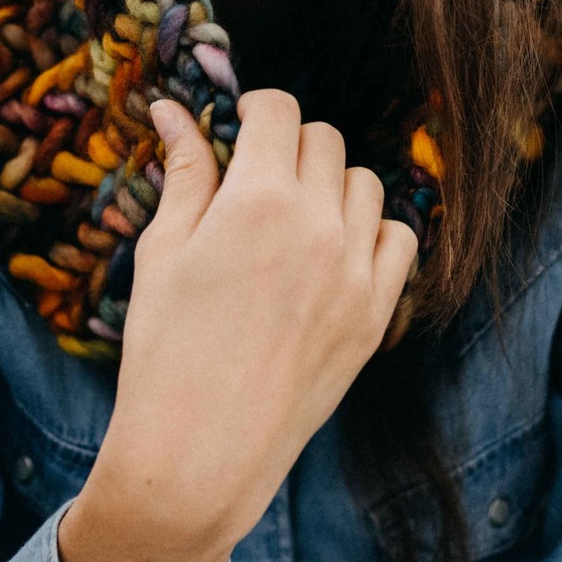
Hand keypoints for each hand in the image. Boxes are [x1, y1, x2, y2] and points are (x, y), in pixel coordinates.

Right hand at [84, 87, 418, 561]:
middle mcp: (317, 224)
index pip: (280, 109)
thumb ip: (185, 172)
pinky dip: (372, 233)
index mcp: (258, 198)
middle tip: (258, 180)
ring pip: (365, 184)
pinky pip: (399, 239)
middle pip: (324, 140)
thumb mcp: (163, 250)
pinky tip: (335, 252)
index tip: (242, 127)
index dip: (257, 109)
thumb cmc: (165, 350)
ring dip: (331, 185)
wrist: (201, 453)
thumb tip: (172, 109)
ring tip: (294, 218)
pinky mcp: (375, 314)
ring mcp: (355, 271)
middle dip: (289, 146)